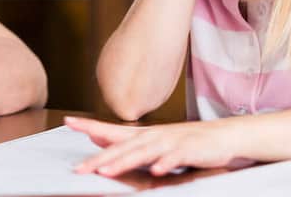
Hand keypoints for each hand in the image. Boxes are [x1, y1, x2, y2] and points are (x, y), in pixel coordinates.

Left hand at [66, 116, 235, 176]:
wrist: (222, 136)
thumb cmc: (185, 141)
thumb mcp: (150, 139)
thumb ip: (123, 140)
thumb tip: (96, 135)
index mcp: (142, 134)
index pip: (110, 129)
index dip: (89, 126)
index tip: (68, 122)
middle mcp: (152, 136)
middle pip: (121, 147)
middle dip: (100, 158)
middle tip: (80, 168)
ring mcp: (169, 142)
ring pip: (142, 153)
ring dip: (124, 161)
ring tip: (107, 170)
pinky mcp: (188, 151)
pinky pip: (174, 158)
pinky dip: (164, 163)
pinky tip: (155, 170)